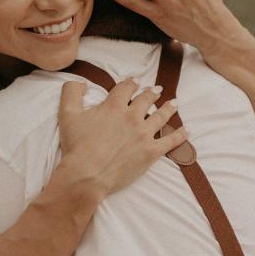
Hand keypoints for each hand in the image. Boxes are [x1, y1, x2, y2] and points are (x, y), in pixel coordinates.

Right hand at [57, 76, 187, 197]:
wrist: (87, 173)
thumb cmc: (76, 146)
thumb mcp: (67, 115)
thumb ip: (71, 92)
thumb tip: (78, 82)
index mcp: (114, 106)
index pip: (126, 88)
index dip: (131, 83)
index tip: (135, 82)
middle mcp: (132, 116)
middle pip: (146, 99)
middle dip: (152, 93)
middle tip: (157, 90)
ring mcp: (144, 134)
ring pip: (161, 116)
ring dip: (168, 108)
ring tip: (174, 104)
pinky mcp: (151, 151)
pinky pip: (171, 141)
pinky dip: (180, 135)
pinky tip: (187, 131)